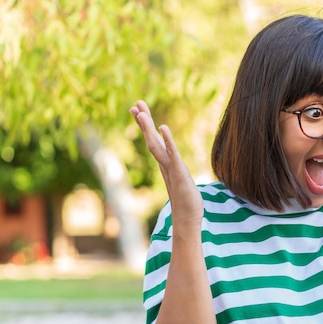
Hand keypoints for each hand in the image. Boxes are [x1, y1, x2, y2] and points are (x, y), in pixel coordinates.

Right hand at [129, 100, 202, 227]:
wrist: (187, 220)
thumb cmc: (186, 202)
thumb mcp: (181, 182)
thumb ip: (177, 174)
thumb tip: (175, 169)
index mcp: (166, 164)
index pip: (154, 141)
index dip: (147, 126)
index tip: (138, 110)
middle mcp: (165, 164)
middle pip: (151, 139)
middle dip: (144, 122)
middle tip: (135, 103)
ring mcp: (170, 169)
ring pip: (156, 145)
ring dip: (148, 128)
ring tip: (141, 112)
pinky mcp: (179, 174)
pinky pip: (172, 154)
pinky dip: (167, 141)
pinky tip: (163, 128)